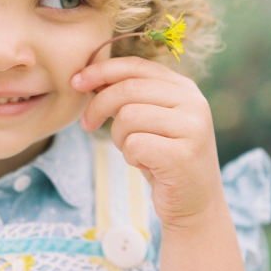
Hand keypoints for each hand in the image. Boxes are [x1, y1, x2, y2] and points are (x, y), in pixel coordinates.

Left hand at [71, 56, 224, 228]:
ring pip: (127, 117)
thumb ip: (126, 96)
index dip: (102, 70)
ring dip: (119, 138)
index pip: (136, 66)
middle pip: (127, 89)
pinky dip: (130, 157)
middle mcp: (193, 102)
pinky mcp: (183, 156)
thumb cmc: (162, 158)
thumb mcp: (147, 120)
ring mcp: (192, 128)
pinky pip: (134, 144)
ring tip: (134, 151)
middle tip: (87, 124)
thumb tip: (86, 77)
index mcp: (184, 88)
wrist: (194, 204)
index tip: (76, 81)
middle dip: (98, 105)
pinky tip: (146, 165)